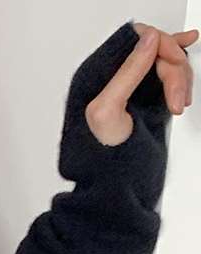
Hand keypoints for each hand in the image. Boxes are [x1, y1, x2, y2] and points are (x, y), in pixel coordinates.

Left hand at [85, 22, 195, 143]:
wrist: (111, 181)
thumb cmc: (100, 154)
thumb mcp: (109, 109)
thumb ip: (128, 72)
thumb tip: (149, 38)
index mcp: (98, 72)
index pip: (135, 38)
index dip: (161, 44)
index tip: (175, 62)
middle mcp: (114, 74)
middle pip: (156, 50)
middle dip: (174, 71)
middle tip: (177, 99)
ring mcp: (130, 84)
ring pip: (165, 62)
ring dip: (180, 78)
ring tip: (179, 103)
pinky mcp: (144, 94)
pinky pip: (165, 68)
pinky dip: (179, 65)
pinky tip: (189, 44)